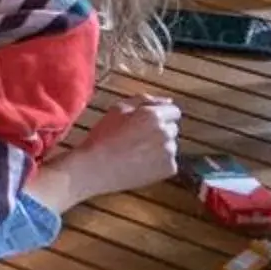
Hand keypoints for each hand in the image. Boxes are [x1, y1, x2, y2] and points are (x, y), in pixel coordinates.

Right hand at [37, 99, 181, 210]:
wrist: (97, 168)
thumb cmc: (103, 137)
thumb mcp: (117, 109)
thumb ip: (143, 100)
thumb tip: (167, 100)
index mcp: (153, 115)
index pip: (173, 111)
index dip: (159, 115)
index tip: (145, 123)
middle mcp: (166, 132)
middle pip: (172, 128)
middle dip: (160, 131)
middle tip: (138, 138)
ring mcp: (170, 152)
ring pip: (170, 145)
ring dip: (160, 147)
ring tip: (137, 152)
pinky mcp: (169, 169)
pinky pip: (169, 161)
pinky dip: (159, 163)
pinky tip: (141, 163)